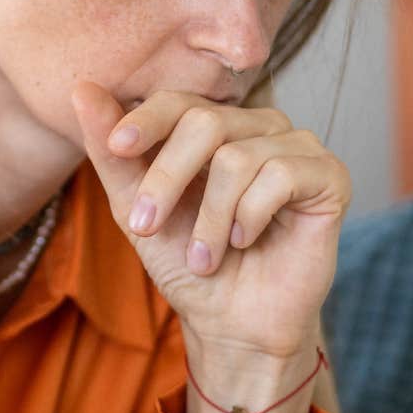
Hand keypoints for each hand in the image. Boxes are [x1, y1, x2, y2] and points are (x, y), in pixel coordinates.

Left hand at [68, 79, 351, 358]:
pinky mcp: (329, 176)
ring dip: (209, 219)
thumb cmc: (187, 264)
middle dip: (167, 180)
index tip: (117, 147)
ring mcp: (298, 148)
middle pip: (205, 122)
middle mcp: (259, 127)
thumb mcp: (137, 210)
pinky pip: (281, 175)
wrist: (232, 324)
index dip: (146, 120)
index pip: (179, 102)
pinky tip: (247, 241)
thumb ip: (112, 153)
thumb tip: (82, 87)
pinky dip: (250, 217)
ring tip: (205, 257)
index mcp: (215, 127)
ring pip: (238, 157)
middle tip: (146, 228)